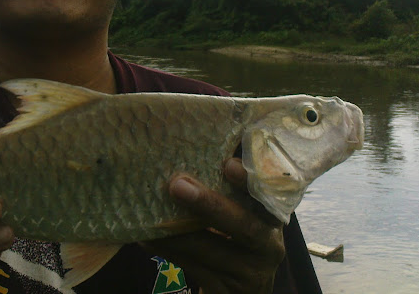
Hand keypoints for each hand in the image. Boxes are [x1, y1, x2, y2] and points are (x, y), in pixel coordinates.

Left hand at [140, 158, 284, 293]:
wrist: (237, 288)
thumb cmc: (233, 236)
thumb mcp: (238, 210)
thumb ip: (225, 184)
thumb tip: (186, 139)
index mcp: (272, 214)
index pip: (268, 193)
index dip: (251, 179)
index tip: (229, 164)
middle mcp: (269, 243)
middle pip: (245, 225)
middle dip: (210, 205)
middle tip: (177, 185)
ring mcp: (251, 271)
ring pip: (211, 249)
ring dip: (176, 230)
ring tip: (149, 213)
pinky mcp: (230, 290)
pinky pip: (194, 268)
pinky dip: (169, 250)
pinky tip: (146, 237)